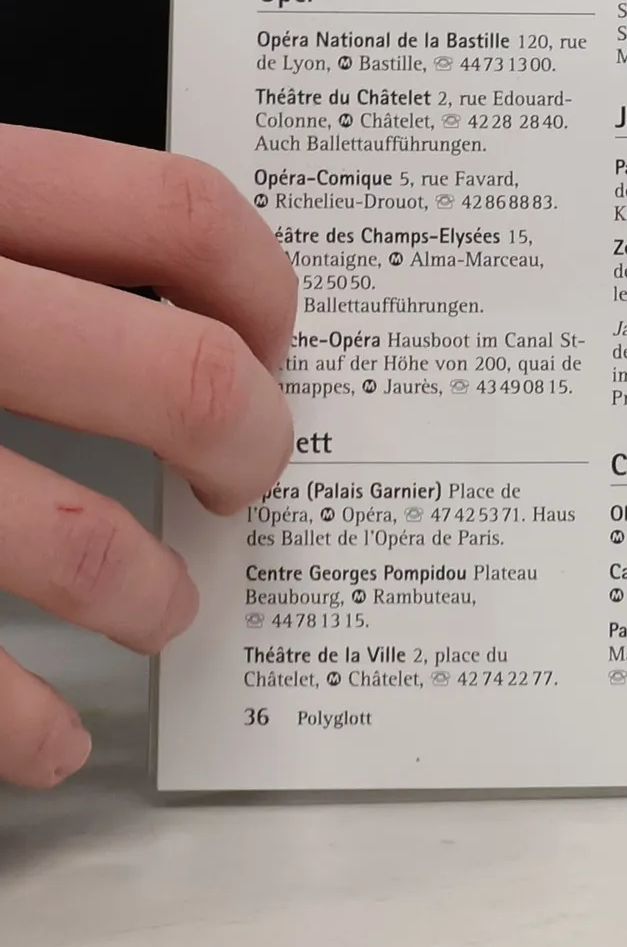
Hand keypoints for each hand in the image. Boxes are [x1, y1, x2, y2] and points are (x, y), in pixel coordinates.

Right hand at [0, 128, 296, 784]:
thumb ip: (23, 241)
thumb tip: (191, 310)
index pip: (169, 211)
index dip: (260, 285)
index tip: (280, 342)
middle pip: (171, 372)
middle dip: (249, 443)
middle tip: (254, 475)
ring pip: (73, 534)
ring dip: (148, 590)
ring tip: (164, 607)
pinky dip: (17, 719)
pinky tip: (47, 735)